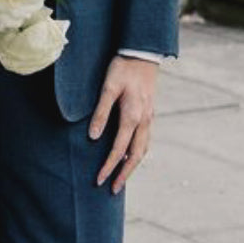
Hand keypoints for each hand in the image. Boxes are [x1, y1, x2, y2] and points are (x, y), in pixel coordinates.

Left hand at [88, 56, 157, 194]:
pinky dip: (138, 152)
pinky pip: (145, 139)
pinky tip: (130, 155)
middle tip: (113, 189)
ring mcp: (150, 118)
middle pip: (136, 156)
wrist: (143, 53)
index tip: (99, 180)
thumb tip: (93, 137)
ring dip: (133, 165)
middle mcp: (144, 121)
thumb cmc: (122, 68)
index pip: (119, 149)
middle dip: (124, 174)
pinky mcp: (150, 113)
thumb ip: (101, 112)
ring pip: (143, 149)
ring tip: (121, 178)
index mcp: (133, 116)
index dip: (109, 166)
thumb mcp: (108, 87)